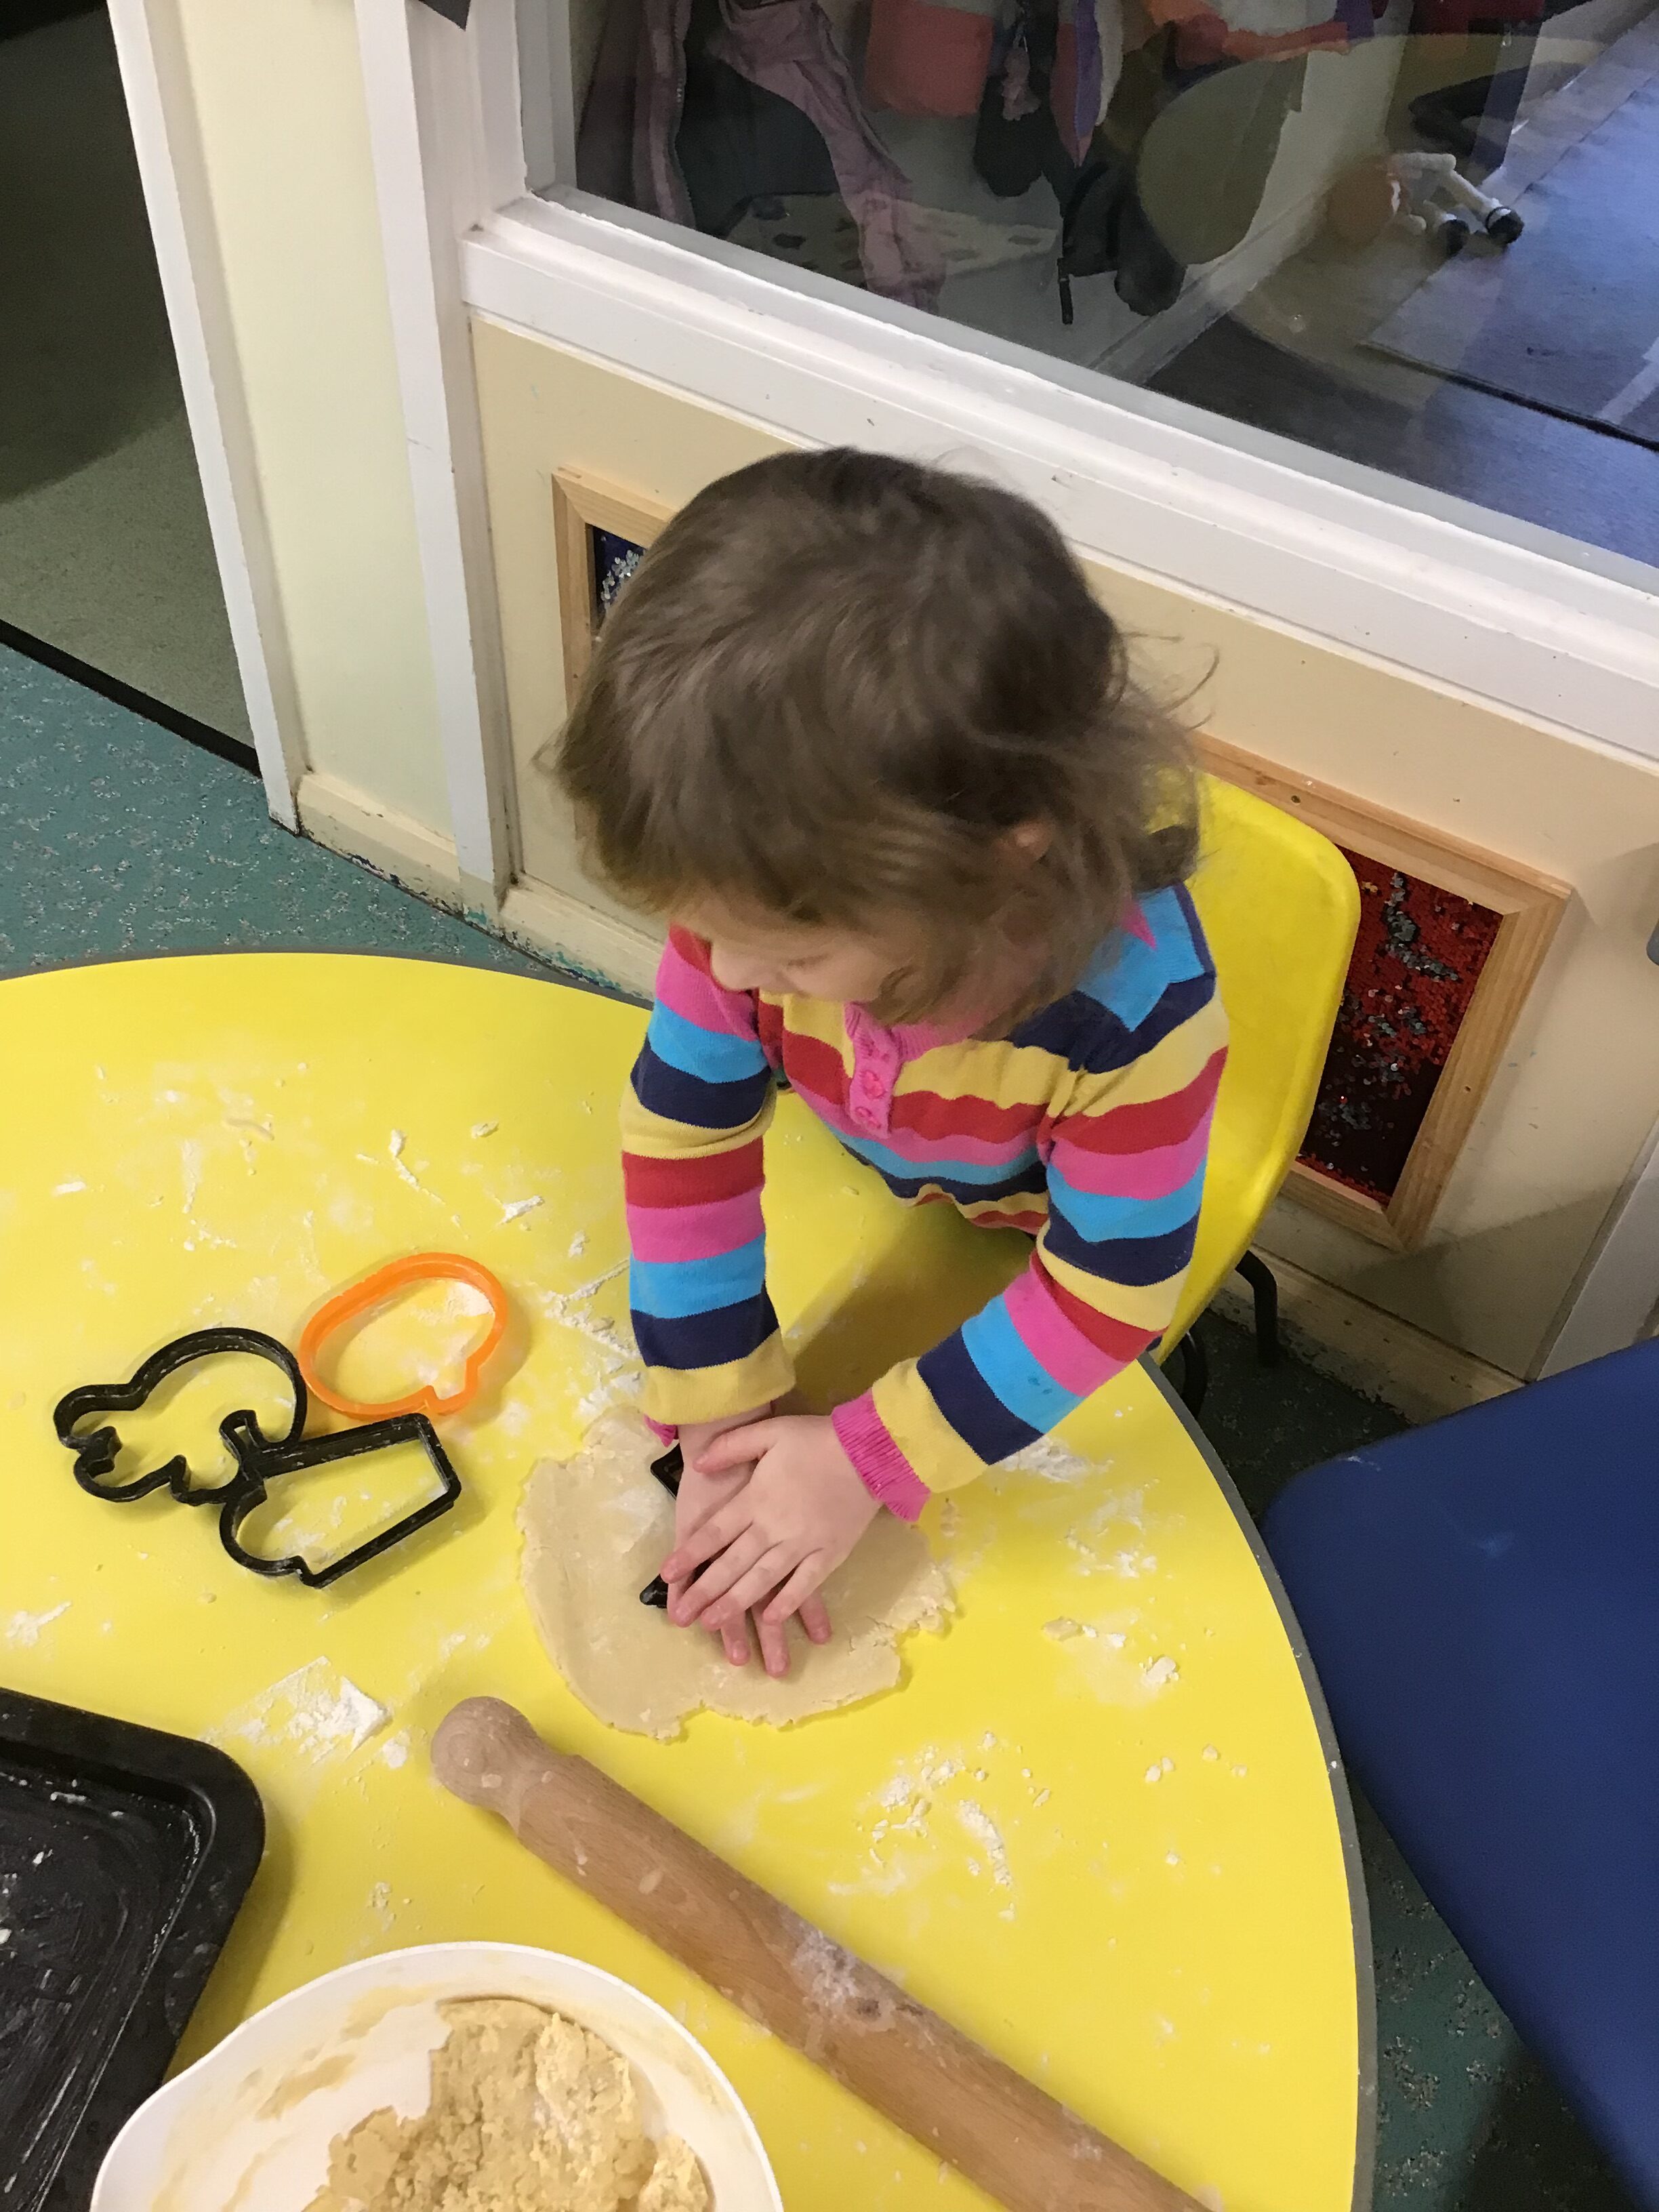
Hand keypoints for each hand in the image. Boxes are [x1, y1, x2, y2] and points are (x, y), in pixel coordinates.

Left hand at [661, 1416, 878, 1677]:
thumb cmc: (817, 1439)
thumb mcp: (769, 1430)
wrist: (870, 1449)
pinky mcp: (830, 1553)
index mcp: (756, 1498)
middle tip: (681, 1617)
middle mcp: (774, 1526)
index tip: (666, 1574)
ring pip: (762, 1580)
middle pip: (732, 1565)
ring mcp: (803, 1543)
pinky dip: (787, 1603)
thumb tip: (698, 1464)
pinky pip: (805, 1585)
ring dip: (736, 1604)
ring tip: (713, 1624)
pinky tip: (770, 1620)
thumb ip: (731, 1447)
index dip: (689, 1555)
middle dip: (704, 1592)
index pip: (714, 1533)